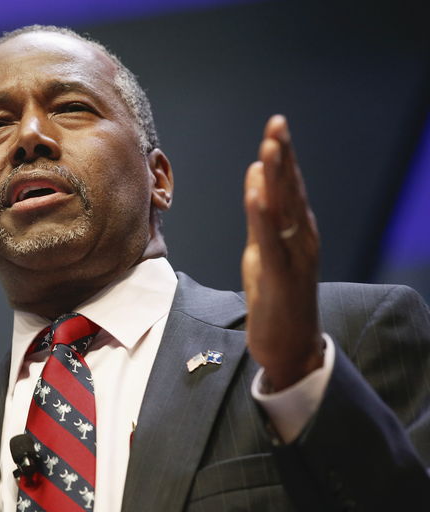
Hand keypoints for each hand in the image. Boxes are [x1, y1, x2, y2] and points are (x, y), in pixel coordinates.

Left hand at [242, 115, 323, 391]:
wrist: (289, 345)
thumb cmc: (275, 295)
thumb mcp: (261, 249)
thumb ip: (259, 215)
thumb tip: (255, 177)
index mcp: (295, 230)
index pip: (288, 186)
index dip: (282, 156)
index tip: (276, 126)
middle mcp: (300, 238)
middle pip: (290, 191)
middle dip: (282, 157)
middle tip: (277, 123)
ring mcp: (292, 257)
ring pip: (283, 211)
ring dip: (275, 178)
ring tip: (268, 148)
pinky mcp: (278, 277)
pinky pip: (269, 243)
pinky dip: (262, 218)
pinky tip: (257, 195)